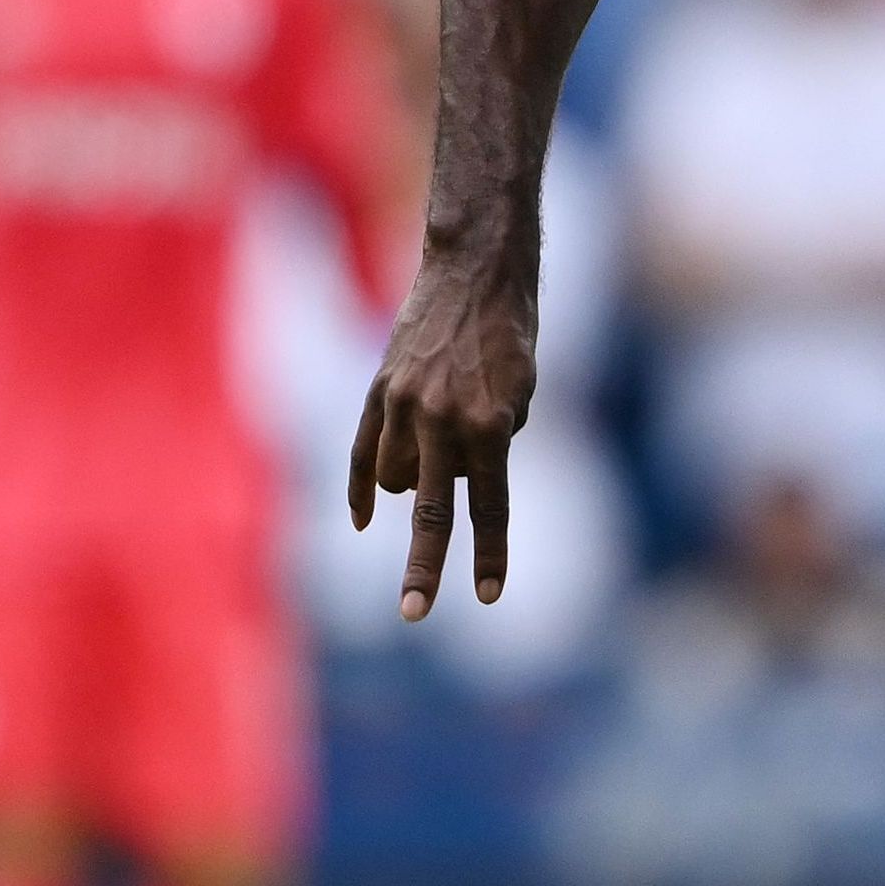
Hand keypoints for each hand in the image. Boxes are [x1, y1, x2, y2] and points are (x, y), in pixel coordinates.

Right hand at [348, 256, 536, 621]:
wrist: (475, 272)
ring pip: (395, 480)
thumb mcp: (524, 392)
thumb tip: (458, 485)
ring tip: (446, 432)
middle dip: (425, 566)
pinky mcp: (377, 394)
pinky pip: (360, 455)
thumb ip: (494, 444)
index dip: (490, 554)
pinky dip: (361, 489)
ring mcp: (403, 408)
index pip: (490, 507)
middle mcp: (443, 421)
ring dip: (417, 480)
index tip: (488, 596)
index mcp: (491, 425)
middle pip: (430, 513)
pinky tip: (360, 521)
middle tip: (414, 614)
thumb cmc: (513, 334)